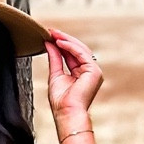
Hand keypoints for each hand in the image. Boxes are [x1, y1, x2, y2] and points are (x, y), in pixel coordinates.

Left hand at [45, 28, 102, 143]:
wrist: (66, 112)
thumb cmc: (61, 101)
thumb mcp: (55, 74)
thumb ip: (54, 58)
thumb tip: (49, 44)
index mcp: (80, 73)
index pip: (71, 54)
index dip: (61, 43)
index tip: (49, 35)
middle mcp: (88, 71)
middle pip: (77, 49)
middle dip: (63, 39)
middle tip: (51, 31)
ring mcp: (93, 71)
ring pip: (80, 49)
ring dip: (66, 40)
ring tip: (54, 34)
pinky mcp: (94, 71)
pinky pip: (82, 54)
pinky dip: (70, 47)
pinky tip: (60, 42)